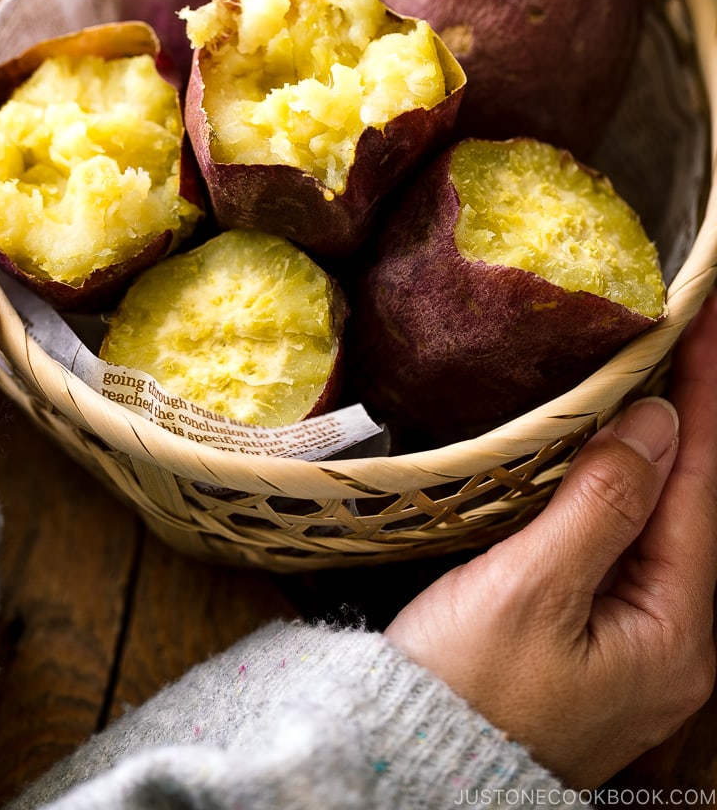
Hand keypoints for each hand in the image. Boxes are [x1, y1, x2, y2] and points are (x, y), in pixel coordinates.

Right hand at [386, 294, 716, 789]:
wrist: (402, 772)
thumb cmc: (461, 692)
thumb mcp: (531, 592)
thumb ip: (603, 504)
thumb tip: (659, 422)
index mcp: (673, 635)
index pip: (702, 490)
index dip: (703, 399)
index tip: (701, 322)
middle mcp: (668, 640)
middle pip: (688, 504)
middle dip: (685, 416)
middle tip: (677, 336)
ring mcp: (629, 642)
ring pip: (654, 520)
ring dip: (652, 446)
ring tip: (650, 373)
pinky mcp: (589, 639)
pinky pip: (619, 543)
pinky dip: (615, 485)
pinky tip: (601, 450)